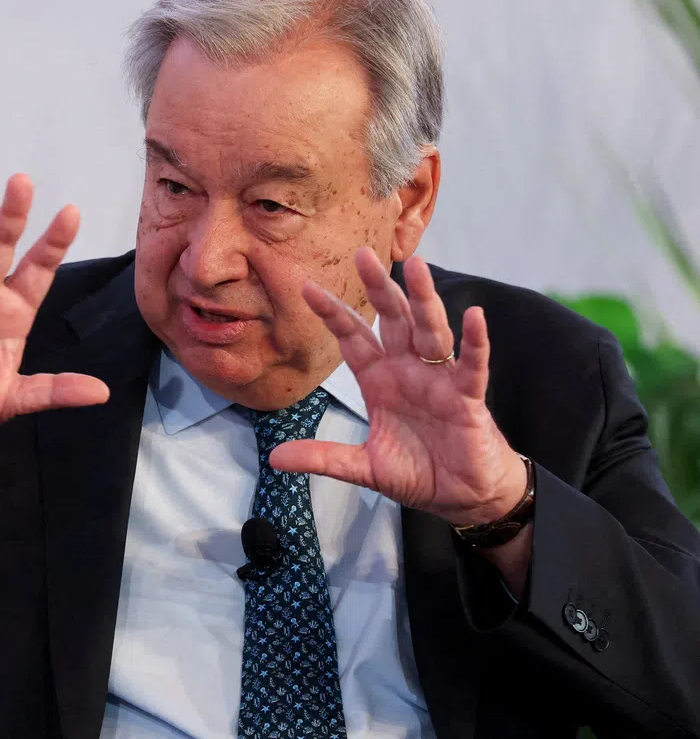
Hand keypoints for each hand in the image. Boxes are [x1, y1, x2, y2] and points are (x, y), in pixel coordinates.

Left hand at [269, 249, 525, 528]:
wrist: (462, 495)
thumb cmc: (418, 471)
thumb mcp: (364, 466)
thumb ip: (324, 457)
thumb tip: (275, 458)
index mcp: (379, 378)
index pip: (353, 337)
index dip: (332, 313)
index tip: (307, 286)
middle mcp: (408, 368)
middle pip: (391, 319)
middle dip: (377, 287)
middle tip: (362, 253)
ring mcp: (439, 379)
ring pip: (430, 330)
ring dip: (424, 299)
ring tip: (417, 266)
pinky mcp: (468, 398)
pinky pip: (472, 365)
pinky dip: (475, 341)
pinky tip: (473, 317)